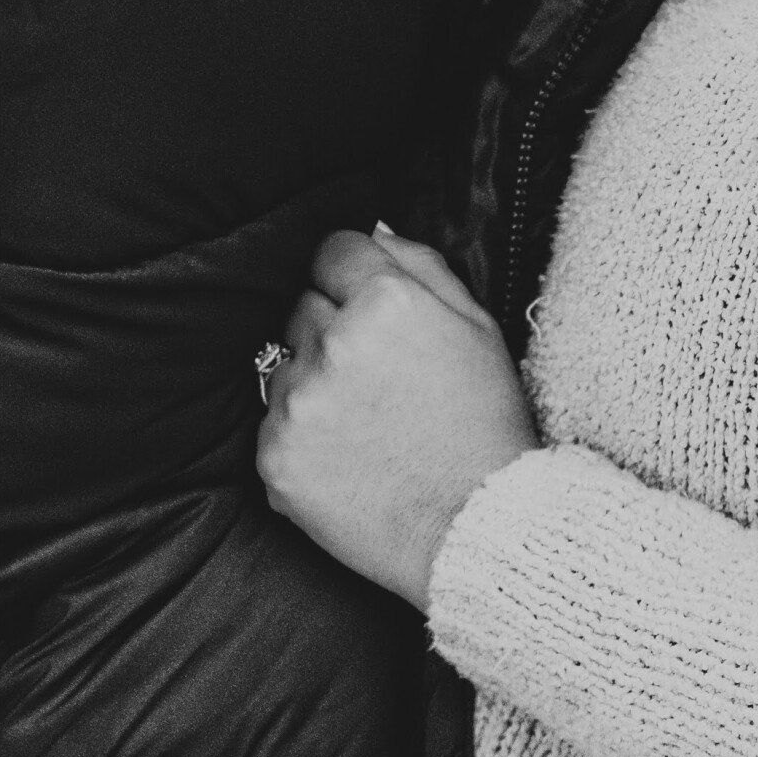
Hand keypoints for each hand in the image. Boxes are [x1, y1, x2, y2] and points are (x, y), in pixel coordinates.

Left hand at [257, 227, 535, 607]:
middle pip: (304, 305)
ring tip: (366, 421)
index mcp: (387, 300)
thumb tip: (372, 228)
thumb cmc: (485, 423)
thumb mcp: (478, 325)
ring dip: (313, 381)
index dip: (354, 277)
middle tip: (379, 376)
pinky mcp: (274, 457)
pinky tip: (347, 456)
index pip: (333, 250)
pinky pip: (272, 422)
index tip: (370, 308)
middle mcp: (333, 342)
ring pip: (284, 364)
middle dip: (334, 329)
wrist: (475, 527)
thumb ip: (420, 262)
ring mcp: (298, 403)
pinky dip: (302, 434)